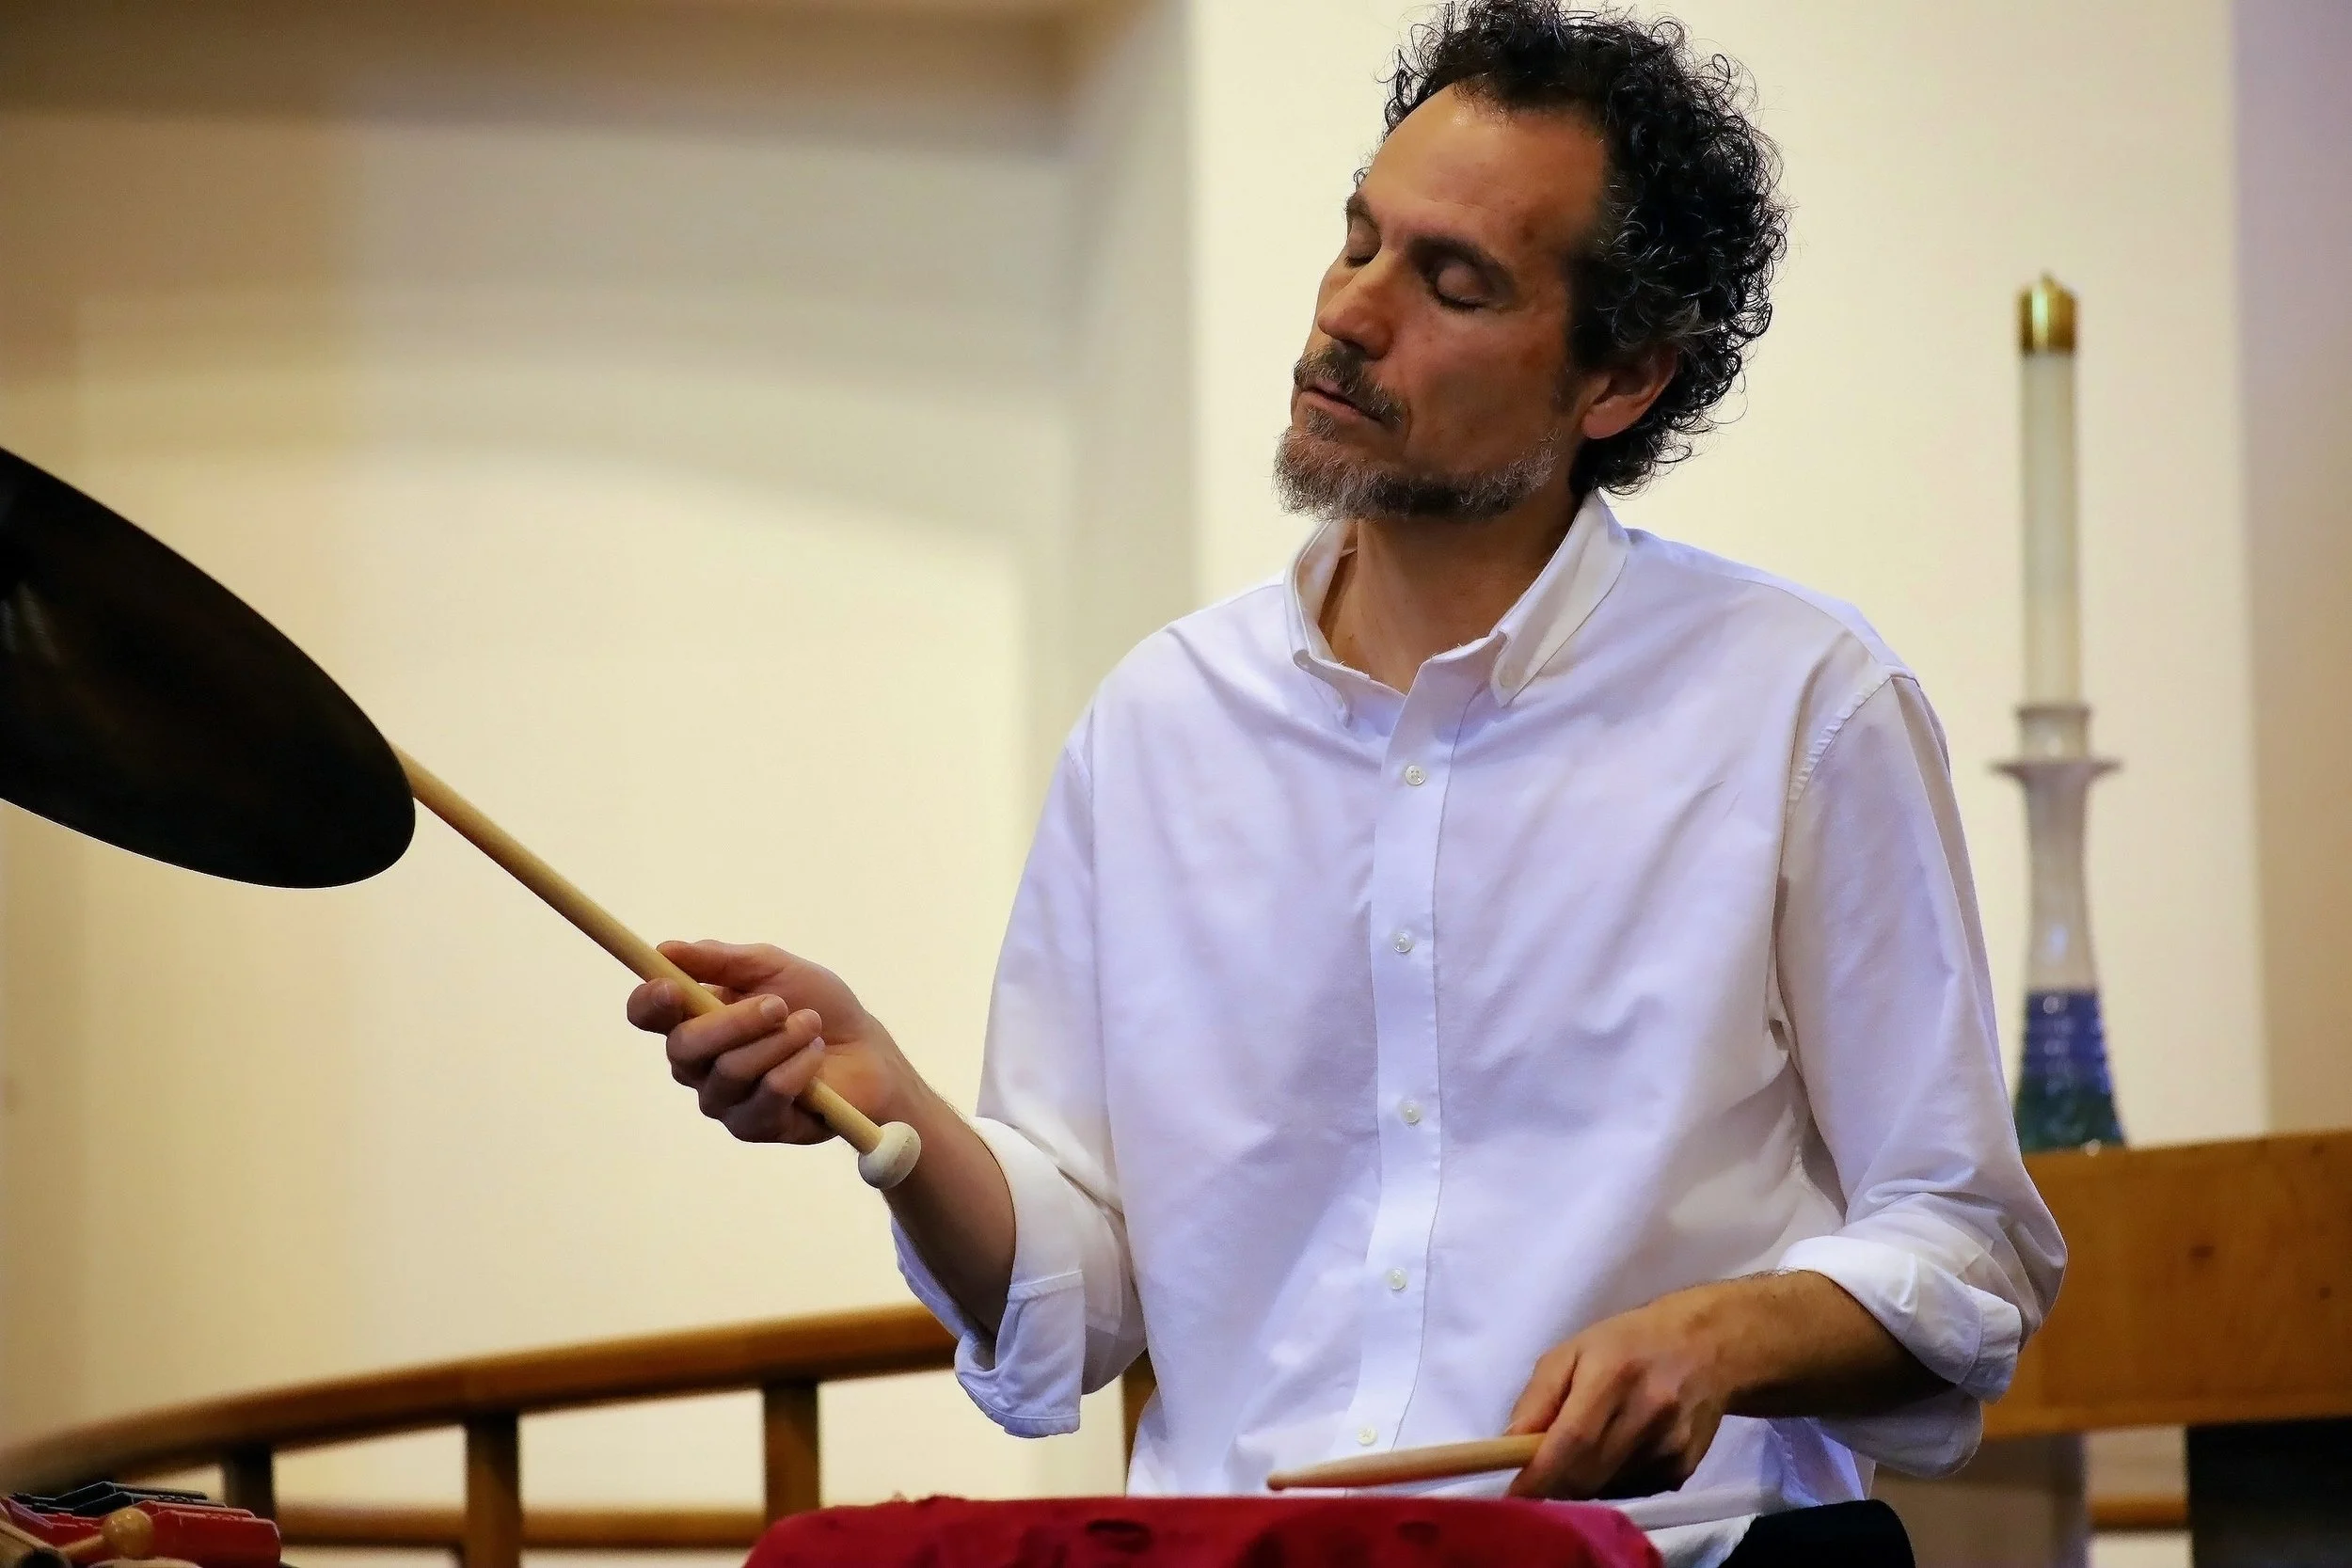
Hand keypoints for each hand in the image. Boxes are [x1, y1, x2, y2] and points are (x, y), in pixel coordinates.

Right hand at [624, 940, 910, 1143]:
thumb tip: (666, 950)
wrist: (868, 1051)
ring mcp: (722, 1100)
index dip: (649, 1003)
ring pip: (731, 1070)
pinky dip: (800, 1065)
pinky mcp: (753, 1126)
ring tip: (811, 1024)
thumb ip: (721, 960)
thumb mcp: (773, 967)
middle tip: (778, 1005)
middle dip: (733, 1021)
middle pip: (682, 1048)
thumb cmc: (817, 1005)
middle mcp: (698, 1064)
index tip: (671, 987)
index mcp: (694, 1019)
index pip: (648, 1015)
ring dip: (780, 1040)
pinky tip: (816, 1055)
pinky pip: (769, 1092)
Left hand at [1501, 1287, 1730, 1500]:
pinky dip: (1610, 1482)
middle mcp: (1647, 1413)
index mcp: (1613, 1375)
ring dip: (1582, 1482)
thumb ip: (1537, 1397)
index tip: (1514, 1492)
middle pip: (1587, 1474)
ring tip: (1584, 1450)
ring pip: (1607, 1489)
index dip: (1540, 1475)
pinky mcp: (1684, 1469)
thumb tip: (1509, 1445)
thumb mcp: (1572, 1351)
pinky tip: (1616, 1452)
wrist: (1707, 1348)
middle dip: (1554, 1483)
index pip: (1572, 1440)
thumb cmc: (1627, 1343)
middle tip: (1540, 1472)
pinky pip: (1631, 1491)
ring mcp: (1670, 1446)